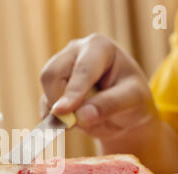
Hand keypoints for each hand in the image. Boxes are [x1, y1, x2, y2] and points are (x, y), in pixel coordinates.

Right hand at [39, 33, 177, 173]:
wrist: (124, 111)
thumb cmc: (133, 99)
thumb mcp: (133, 100)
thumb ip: (109, 105)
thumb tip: (80, 117)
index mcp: (99, 46)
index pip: (81, 70)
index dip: (72, 92)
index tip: (62, 112)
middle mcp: (75, 51)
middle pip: (52, 74)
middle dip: (61, 101)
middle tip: (78, 122)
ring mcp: (60, 67)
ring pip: (45, 89)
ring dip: (58, 111)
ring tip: (82, 120)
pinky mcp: (52, 86)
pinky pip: (44, 103)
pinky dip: (53, 118)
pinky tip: (72, 122)